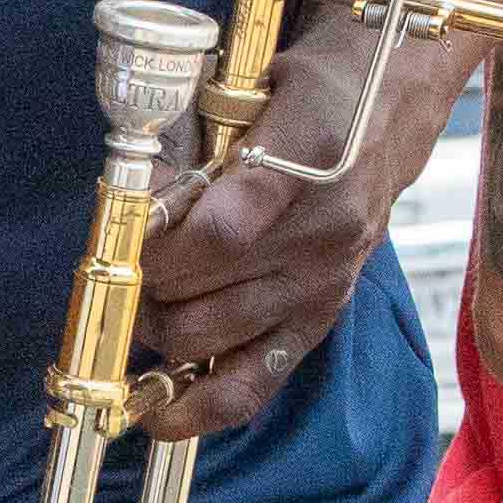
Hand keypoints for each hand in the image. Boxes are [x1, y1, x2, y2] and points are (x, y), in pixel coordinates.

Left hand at [125, 19, 413, 442]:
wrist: (386, 109)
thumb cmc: (301, 93)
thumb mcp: (241, 89)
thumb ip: (183, 142)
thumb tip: (126, 203)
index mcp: (310, 157)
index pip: (218, 228)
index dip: (153, 243)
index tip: (117, 236)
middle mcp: (326, 228)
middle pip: (202, 288)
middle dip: (141, 283)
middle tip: (115, 267)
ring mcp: (327, 281)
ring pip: (212, 335)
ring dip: (157, 328)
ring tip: (137, 303)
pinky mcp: (323, 318)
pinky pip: (256, 382)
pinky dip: (200, 406)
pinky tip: (156, 413)